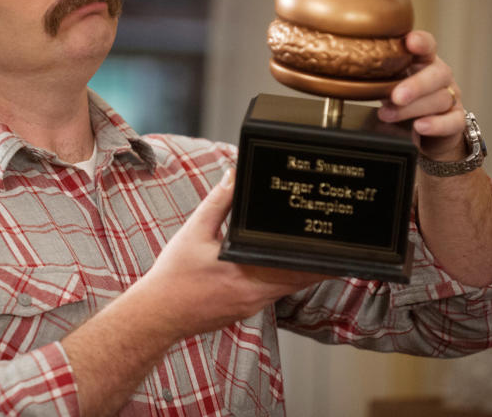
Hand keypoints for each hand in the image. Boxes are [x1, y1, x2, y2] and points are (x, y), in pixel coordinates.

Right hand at [135, 171, 331, 340]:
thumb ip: (218, 203)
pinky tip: (279, 266)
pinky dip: (281, 279)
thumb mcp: (194, 231)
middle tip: (334, 246)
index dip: (317, 258)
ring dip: (299, 271)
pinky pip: (271, 294)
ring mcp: (250, 306)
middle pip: (298, 279)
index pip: (294, 267)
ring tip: (311, 251)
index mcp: (245, 274)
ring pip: (286, 288)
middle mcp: (254, 295)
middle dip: (316, 263)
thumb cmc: (173, 276)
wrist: (156, 314)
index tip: (333, 245)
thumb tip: (234, 176)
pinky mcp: (244, 310)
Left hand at [377, 30, 465, 160]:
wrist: (426, 133)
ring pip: (440, 99)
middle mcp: (440, 77)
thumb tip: (347, 75)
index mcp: (424, 61)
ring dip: (413, 108)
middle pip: (436, 74)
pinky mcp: (456, 119)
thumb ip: (376, 77)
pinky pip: (453, 121)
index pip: (427, 45)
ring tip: (388, 115)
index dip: (421, 42)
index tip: (410, 41)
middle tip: (395, 96)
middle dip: (415, 85)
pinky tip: (420, 126)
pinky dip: (437, 124)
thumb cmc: (402, 102)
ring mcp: (451, 97)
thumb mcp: (388, 85)